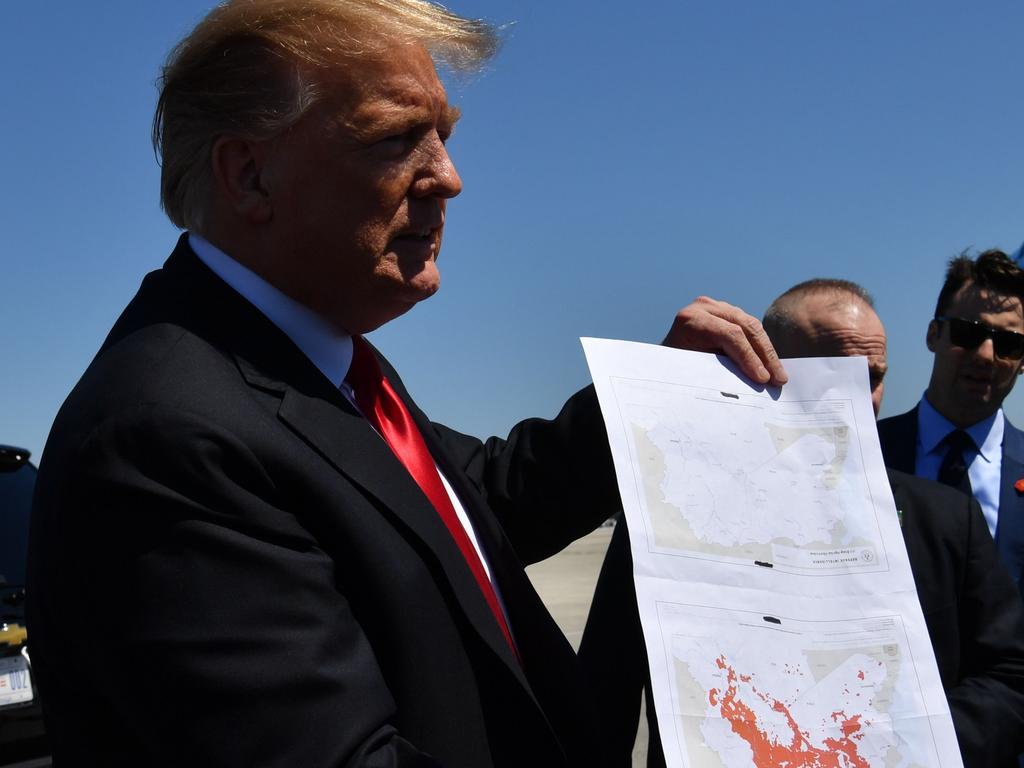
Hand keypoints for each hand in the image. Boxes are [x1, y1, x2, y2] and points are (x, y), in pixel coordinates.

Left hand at [662, 296, 787, 385]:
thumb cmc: (673, 369)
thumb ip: (719, 370)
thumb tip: (753, 382)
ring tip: (780, 375)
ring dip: (767, 352)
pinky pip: (749, 327)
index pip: (730, 335)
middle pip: (745, 327)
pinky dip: (761, 346)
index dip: (749, 357)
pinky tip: (771, 365)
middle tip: (779, 380)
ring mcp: (716, 305)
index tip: (762, 380)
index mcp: (691, 320)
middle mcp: (704, 306)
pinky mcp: (725, 311)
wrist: (661, 358)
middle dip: (765, 355)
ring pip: (751, 326)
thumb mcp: (692, 370)